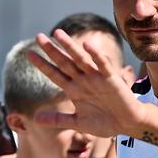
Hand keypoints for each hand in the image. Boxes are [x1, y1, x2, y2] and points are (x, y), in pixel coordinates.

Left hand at [27, 30, 146, 137]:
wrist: (127, 124)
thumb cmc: (105, 123)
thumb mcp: (79, 123)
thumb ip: (59, 120)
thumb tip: (35, 119)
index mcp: (74, 90)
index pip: (55, 74)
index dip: (43, 65)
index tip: (29, 54)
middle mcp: (84, 80)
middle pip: (65, 62)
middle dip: (52, 50)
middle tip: (39, 36)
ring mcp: (97, 78)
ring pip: (81, 59)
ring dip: (70, 47)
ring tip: (58, 34)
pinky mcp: (111, 79)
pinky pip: (103, 65)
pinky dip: (96, 55)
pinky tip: (87, 45)